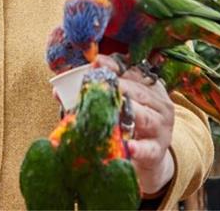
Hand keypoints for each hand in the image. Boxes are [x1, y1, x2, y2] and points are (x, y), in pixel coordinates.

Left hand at [95, 54, 175, 195]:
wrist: (148, 158)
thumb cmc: (129, 125)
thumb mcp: (117, 106)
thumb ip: (94, 95)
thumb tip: (58, 91)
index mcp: (149, 88)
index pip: (133, 72)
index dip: (115, 66)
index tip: (96, 63)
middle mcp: (159, 104)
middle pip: (139, 92)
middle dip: (120, 86)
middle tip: (101, 85)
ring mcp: (161, 128)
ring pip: (146, 117)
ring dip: (131, 112)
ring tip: (115, 107)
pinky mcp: (157, 151)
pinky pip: (148, 149)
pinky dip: (138, 148)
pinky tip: (128, 147)